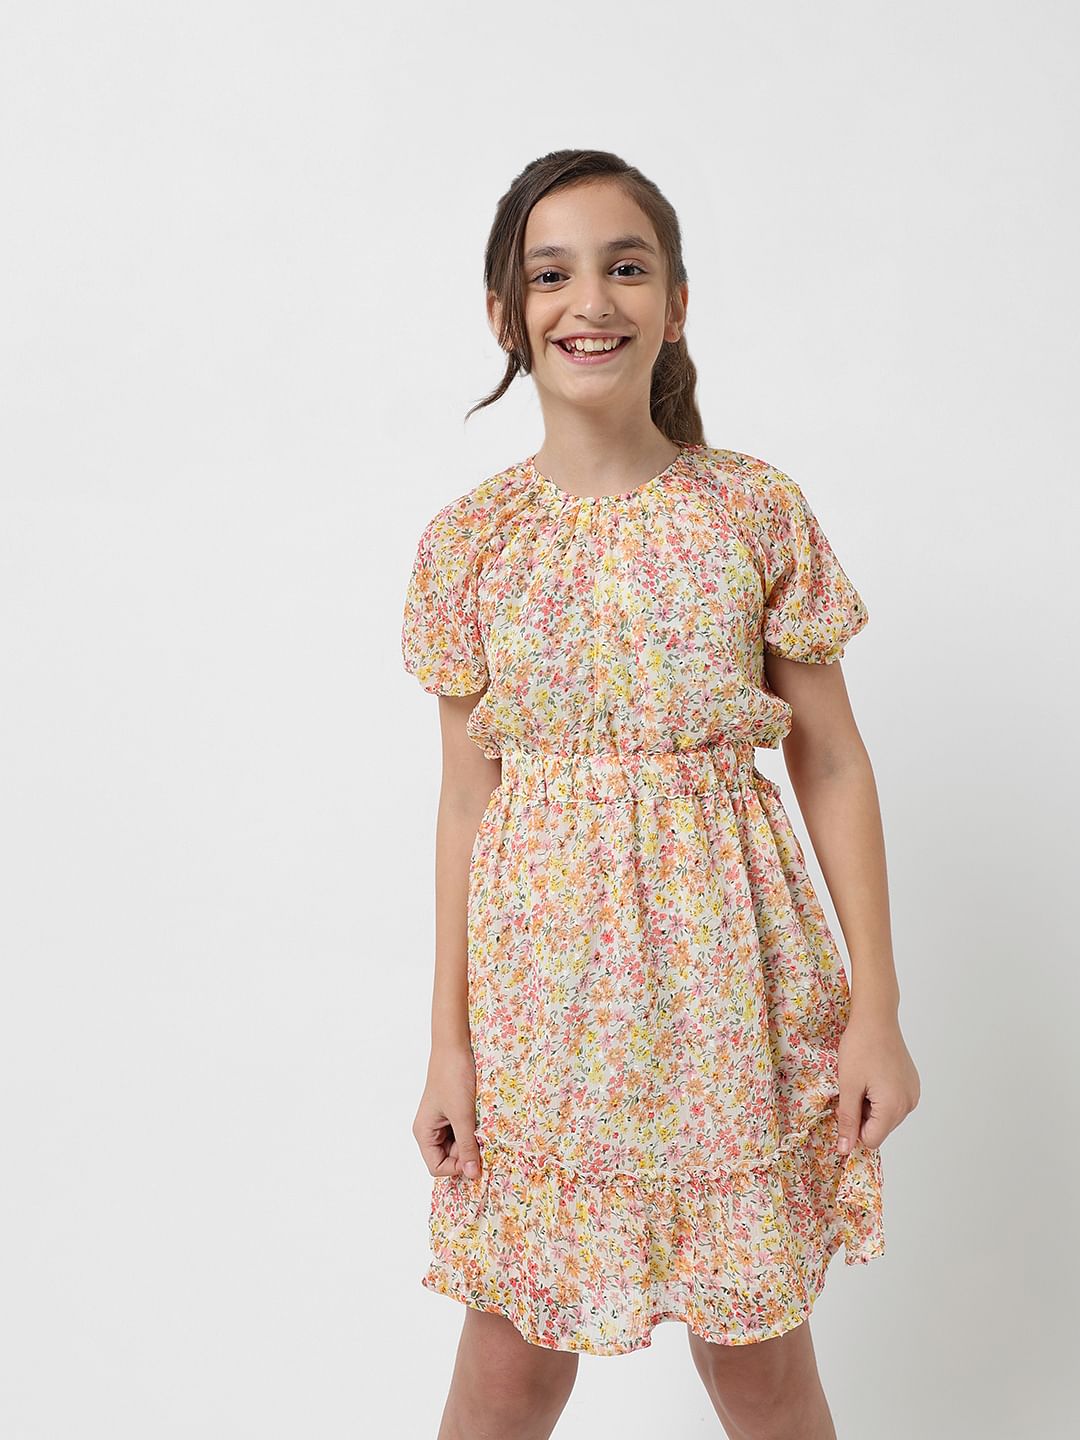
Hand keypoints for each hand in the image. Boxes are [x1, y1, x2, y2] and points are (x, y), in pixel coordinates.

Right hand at [412, 1043, 482, 1179]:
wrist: (456, 1046)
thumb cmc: (453, 1078)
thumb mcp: (463, 1116)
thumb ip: (467, 1147)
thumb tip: (472, 1176)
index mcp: (424, 1132)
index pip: (437, 1167)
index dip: (457, 1167)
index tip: (476, 1157)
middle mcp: (430, 1130)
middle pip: (449, 1158)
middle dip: (467, 1153)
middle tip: (482, 1139)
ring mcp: (442, 1121)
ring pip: (459, 1145)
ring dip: (472, 1141)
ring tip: (483, 1127)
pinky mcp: (454, 1112)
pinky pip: (464, 1131)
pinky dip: (474, 1130)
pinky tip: (483, 1121)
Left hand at [835, 1009, 920, 1152]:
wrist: (876, 1018)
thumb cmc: (859, 1048)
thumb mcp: (848, 1086)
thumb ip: (848, 1121)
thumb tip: (845, 1151)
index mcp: (893, 1107)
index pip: (871, 1140)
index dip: (853, 1127)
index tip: (846, 1104)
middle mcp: (909, 1104)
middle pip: (880, 1129)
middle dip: (863, 1115)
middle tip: (854, 1087)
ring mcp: (913, 1094)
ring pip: (886, 1117)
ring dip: (871, 1105)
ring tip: (864, 1079)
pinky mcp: (912, 1084)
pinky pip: (894, 1102)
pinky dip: (880, 1096)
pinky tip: (874, 1075)